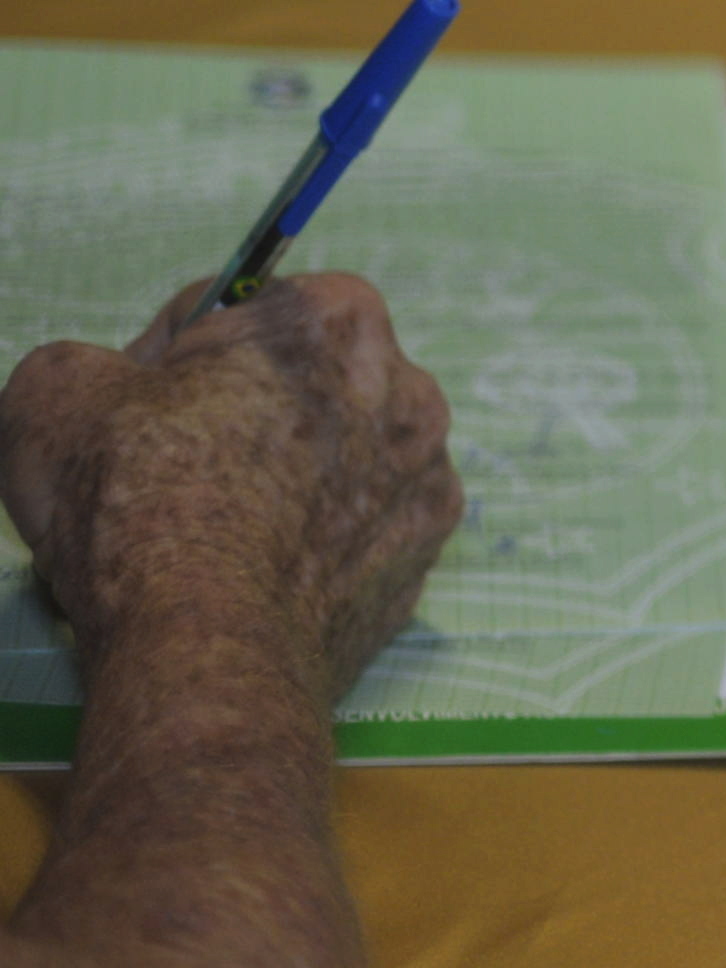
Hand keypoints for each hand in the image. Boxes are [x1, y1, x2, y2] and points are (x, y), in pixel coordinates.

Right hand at [1, 274, 462, 703]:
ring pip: (330, 458)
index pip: (227, 316)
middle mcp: (408, 382)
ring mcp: (428, 470)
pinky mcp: (427, 550)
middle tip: (163, 478)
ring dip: (278, 480)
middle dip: (228, 420)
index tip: (129, 415)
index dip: (160, 365)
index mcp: (333, 317)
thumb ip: (85, 362)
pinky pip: (356, 528)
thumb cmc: (135, 507)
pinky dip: (312, 543)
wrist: (206, 650)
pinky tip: (259, 572)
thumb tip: (110, 384)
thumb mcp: (54, 397)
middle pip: (290, 386)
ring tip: (209, 534)